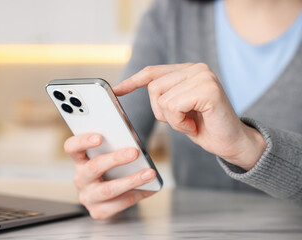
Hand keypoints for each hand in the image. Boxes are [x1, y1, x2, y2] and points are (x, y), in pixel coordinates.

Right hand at [64, 133, 156, 219]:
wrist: (112, 193)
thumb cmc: (112, 166)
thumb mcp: (110, 151)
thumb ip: (117, 138)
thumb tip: (130, 129)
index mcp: (79, 159)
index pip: (72, 147)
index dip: (83, 141)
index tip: (100, 137)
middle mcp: (80, 178)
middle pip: (94, 167)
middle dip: (116, 159)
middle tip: (134, 152)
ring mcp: (88, 197)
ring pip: (108, 190)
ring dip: (132, 180)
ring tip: (150, 173)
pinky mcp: (98, 211)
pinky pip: (119, 204)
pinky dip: (137, 195)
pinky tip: (150, 188)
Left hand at [114, 63, 265, 169]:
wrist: (232, 144)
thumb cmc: (204, 127)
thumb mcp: (177, 109)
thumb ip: (163, 94)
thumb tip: (126, 88)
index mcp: (188, 70)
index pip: (153, 72)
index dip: (132, 81)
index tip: (116, 90)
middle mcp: (197, 68)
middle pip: (153, 87)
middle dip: (161, 112)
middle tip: (183, 121)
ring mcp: (203, 77)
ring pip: (161, 98)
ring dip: (171, 119)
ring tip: (190, 123)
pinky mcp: (208, 90)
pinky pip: (173, 106)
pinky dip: (179, 123)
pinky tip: (194, 126)